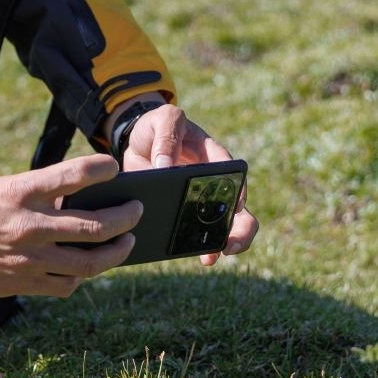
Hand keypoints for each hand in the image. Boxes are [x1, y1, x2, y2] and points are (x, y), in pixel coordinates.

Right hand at [0, 154, 141, 296]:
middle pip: (97, 226)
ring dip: (116, 252)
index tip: (115, 167)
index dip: (103, 169)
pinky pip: (67, 285)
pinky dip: (82, 276)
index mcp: (21, 193)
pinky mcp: (22, 284)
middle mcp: (29, 226)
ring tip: (125, 243)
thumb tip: (77, 202)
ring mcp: (28, 259)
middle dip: (126, 218)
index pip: (75, 175)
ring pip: (90, 262)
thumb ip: (39, 195)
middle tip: (136, 211)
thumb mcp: (1, 187)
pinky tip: (85, 267)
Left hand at [120, 105, 258, 264]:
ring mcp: (201, 199)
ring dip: (222, 243)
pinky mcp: (184, 212)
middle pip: (238, 206)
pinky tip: (191, 255)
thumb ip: (167, 135)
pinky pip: (195, 232)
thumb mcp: (163, 120)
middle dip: (240, 228)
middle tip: (232, 245)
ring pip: (223, 225)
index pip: (231, 172)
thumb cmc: (156, 127)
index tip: (236, 206)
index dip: (237, 189)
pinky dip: (195, 245)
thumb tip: (165, 166)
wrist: (136, 141)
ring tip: (212, 258)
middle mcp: (214, 180)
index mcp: (212, 154)